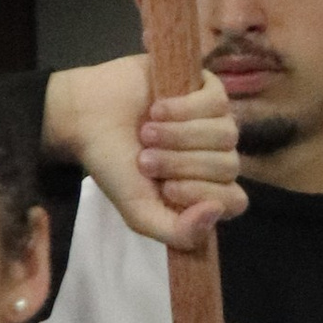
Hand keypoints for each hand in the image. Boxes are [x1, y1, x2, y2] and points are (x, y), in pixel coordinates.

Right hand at [45, 57, 245, 255]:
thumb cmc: (114, 165)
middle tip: (145, 160)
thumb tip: (216, 212)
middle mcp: (216, 157)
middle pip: (229, 166)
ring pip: (225, 135)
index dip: (204, 194)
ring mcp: (216, 122)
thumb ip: (178, 232)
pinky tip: (157, 109)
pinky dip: (183, 109)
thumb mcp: (140, 212)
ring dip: (179, 136)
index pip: (235, 201)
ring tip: (147, 133)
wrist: (86, 117)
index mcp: (205, 190)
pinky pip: (216, 103)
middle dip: (182, 164)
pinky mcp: (208, 89)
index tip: (167, 188)